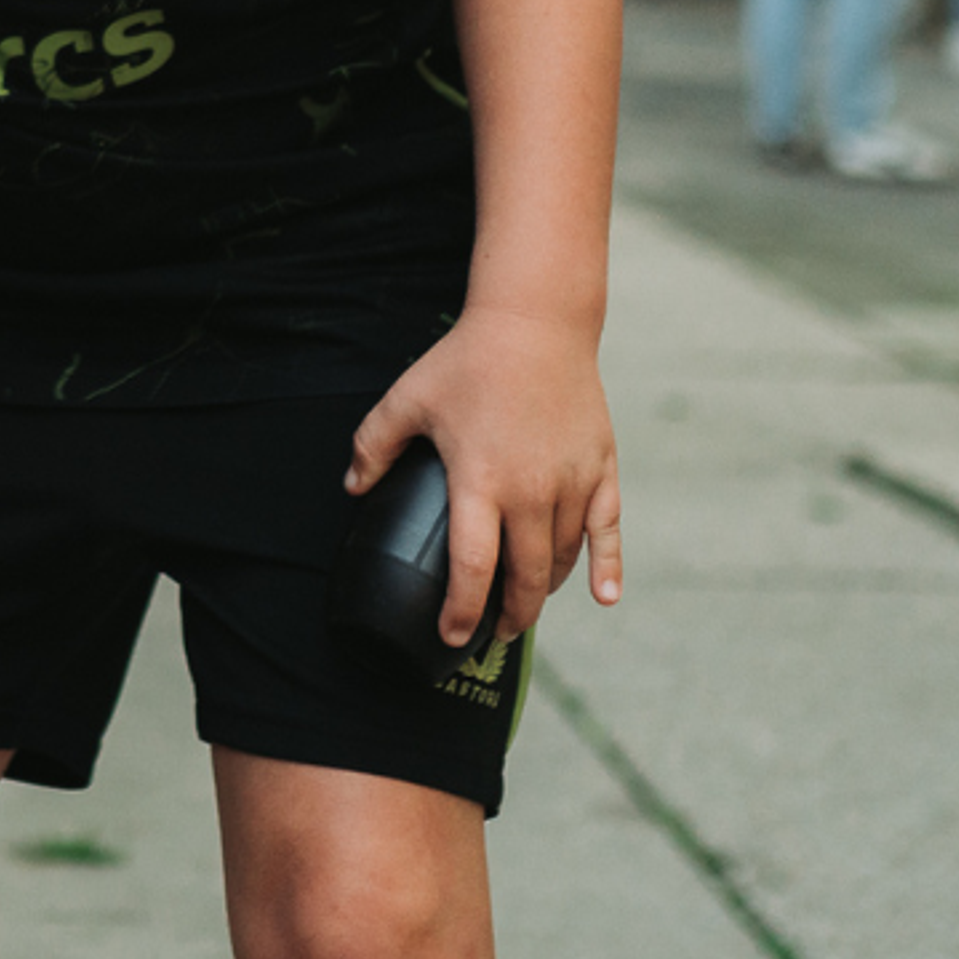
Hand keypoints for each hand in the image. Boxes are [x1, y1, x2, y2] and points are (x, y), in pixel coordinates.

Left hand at [343, 307, 621, 650]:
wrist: (535, 322)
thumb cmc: (466, 361)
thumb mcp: (407, 399)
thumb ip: (373, 446)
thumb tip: (351, 489)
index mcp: (480, 480)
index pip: (474, 567)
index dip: (463, 610)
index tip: (453, 636)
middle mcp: (531, 491)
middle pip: (526, 578)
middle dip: (509, 616)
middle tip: (493, 635)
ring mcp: (572, 481)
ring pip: (562, 558)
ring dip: (544, 591)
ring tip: (524, 606)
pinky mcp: (602, 468)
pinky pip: (607, 530)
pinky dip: (606, 568)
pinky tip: (603, 597)